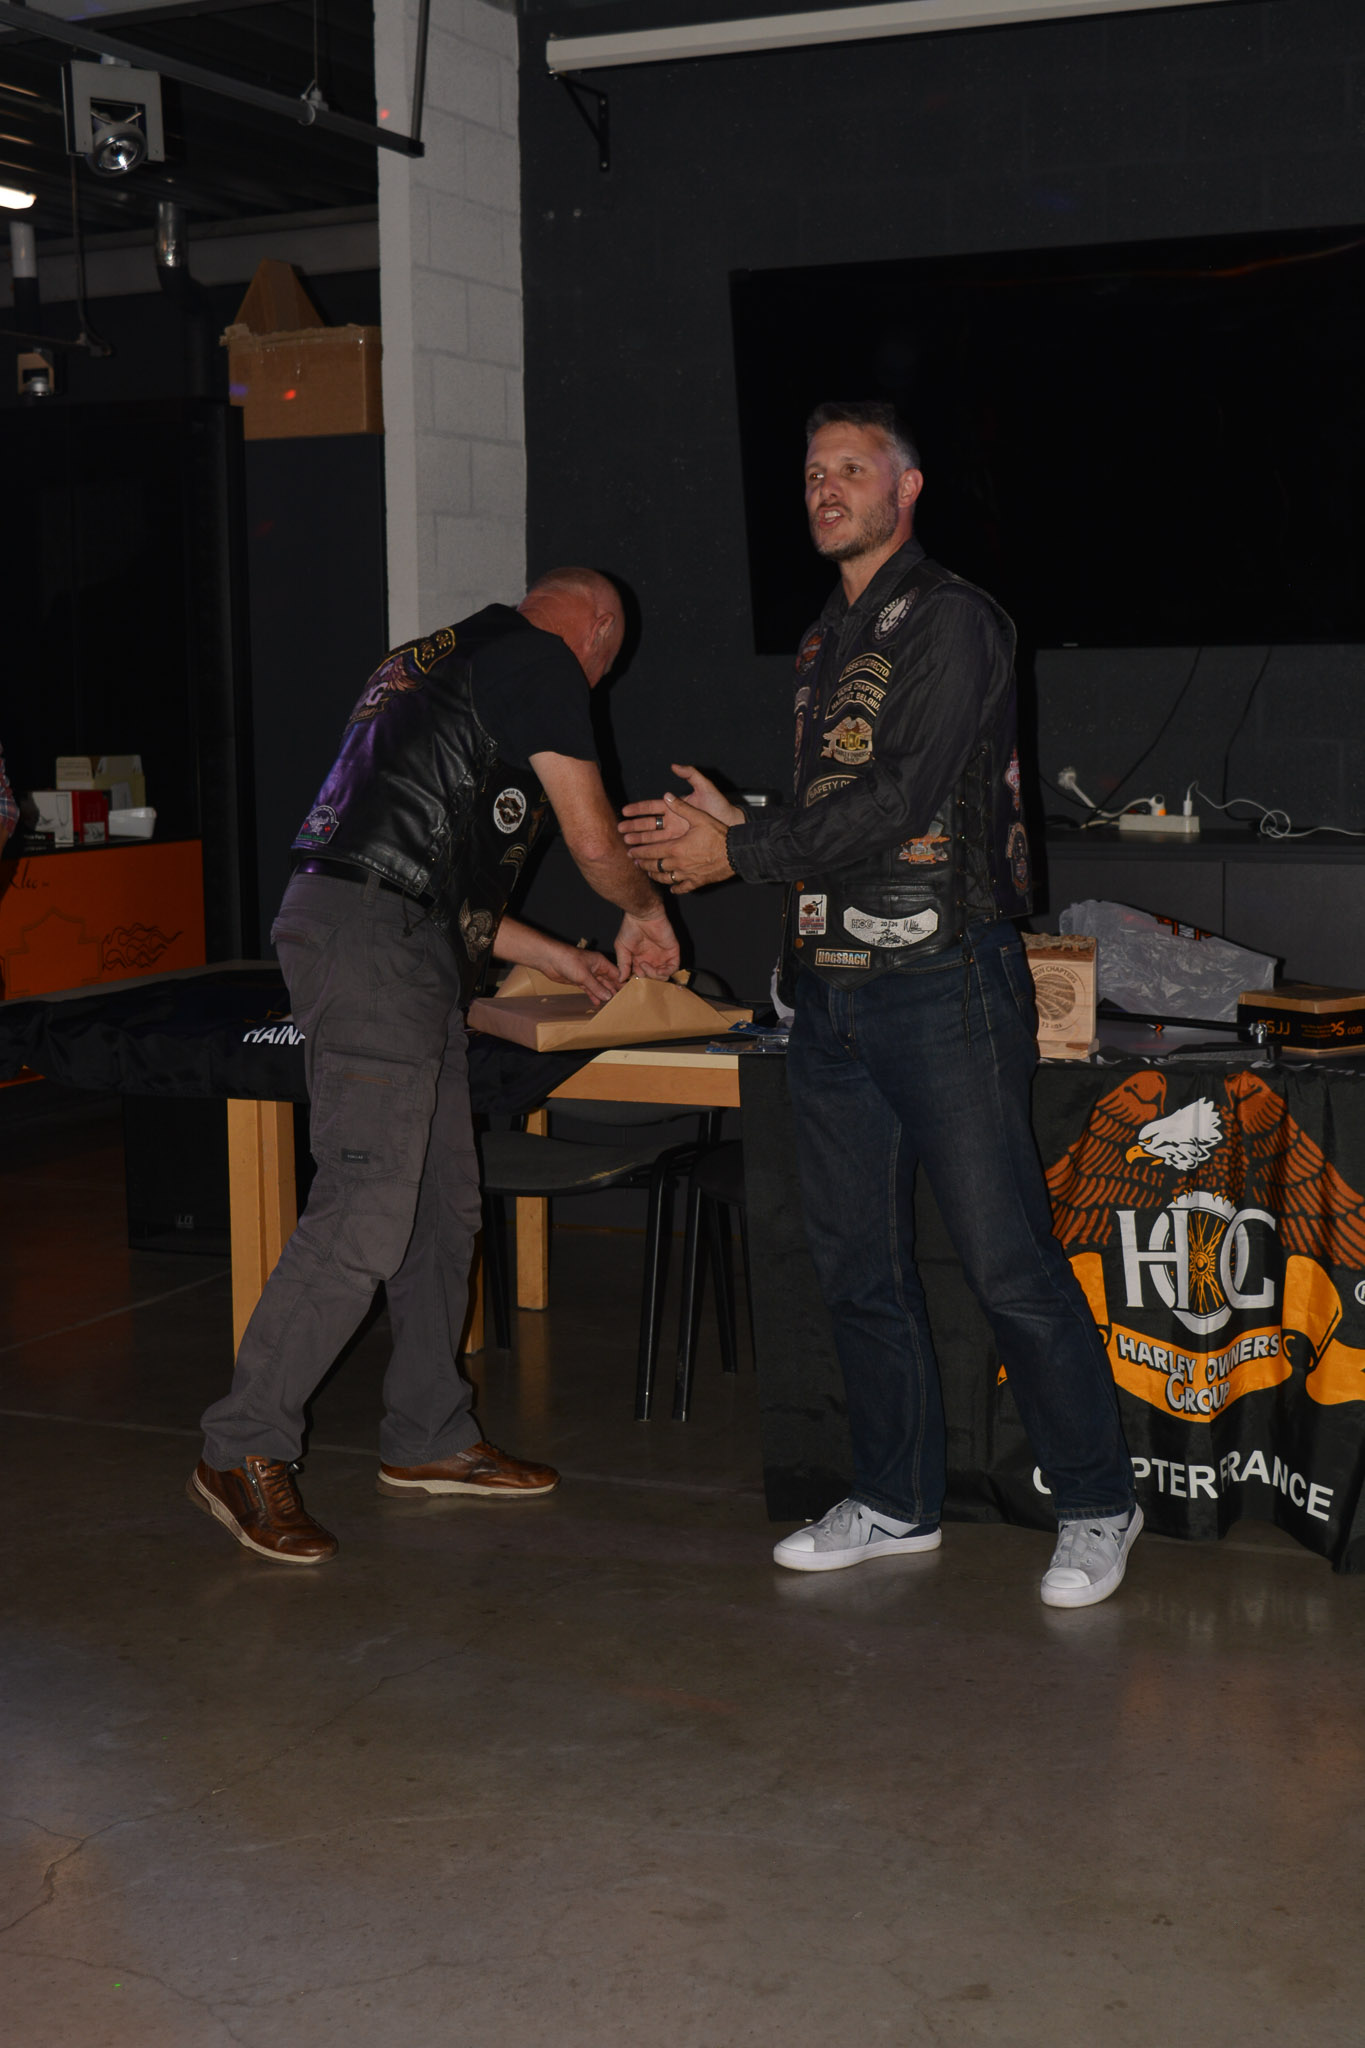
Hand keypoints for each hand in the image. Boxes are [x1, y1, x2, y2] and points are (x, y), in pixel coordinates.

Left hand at [537, 942, 621, 1008]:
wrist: (549, 959)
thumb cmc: (567, 960)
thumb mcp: (584, 976)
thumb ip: (596, 987)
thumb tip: (608, 996)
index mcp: (600, 962)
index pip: (615, 974)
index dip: (621, 983)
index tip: (628, 993)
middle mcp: (595, 968)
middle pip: (608, 981)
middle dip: (613, 990)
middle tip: (620, 1001)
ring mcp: (587, 974)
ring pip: (598, 986)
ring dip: (603, 994)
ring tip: (610, 1005)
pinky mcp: (578, 980)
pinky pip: (589, 989)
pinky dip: (592, 995)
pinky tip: (597, 1002)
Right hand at [615, 905, 679, 980]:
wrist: (643, 916)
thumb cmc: (630, 928)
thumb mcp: (621, 948)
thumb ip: (622, 964)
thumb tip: (620, 979)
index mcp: (640, 959)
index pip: (641, 976)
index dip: (637, 979)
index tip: (631, 977)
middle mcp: (652, 959)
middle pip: (653, 978)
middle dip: (646, 978)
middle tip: (639, 968)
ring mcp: (663, 957)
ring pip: (663, 976)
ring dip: (654, 976)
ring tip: (645, 965)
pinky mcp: (672, 953)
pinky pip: (673, 968)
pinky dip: (665, 973)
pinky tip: (656, 969)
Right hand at [619, 765, 744, 848]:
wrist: (732, 825)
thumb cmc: (720, 806)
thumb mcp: (705, 787)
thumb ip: (690, 774)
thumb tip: (674, 766)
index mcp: (674, 806)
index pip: (651, 807)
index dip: (637, 809)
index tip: (625, 811)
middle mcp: (672, 821)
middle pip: (648, 824)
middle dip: (633, 828)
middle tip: (620, 831)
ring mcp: (676, 835)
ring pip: (653, 839)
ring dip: (639, 842)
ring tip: (627, 845)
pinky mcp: (681, 846)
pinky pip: (664, 850)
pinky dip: (652, 854)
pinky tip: (643, 858)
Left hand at [627, 795, 734, 894]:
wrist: (736, 853)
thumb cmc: (718, 834)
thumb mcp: (699, 817)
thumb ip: (681, 807)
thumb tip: (667, 795)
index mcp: (675, 848)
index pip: (651, 851)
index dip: (638, 851)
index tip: (630, 851)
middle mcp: (678, 864)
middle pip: (654, 866)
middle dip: (642, 863)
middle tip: (634, 862)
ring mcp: (687, 875)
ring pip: (664, 878)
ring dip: (654, 875)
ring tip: (648, 872)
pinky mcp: (697, 882)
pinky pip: (681, 887)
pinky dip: (675, 887)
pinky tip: (671, 887)